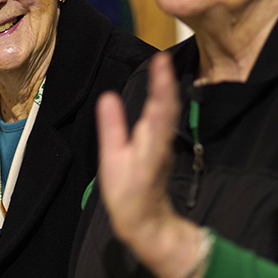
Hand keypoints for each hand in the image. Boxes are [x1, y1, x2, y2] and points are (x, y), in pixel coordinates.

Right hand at [97, 53, 205, 277]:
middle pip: (168, 105)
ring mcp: (165, 144)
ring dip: (167, 88)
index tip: (162, 60)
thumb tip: (107, 96)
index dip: (162, 83)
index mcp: (151, 143)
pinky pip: (167, 119)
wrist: (146, 221)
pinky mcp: (163, 148)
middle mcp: (162, 140)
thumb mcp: (113, 163)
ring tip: (163, 66)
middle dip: (166, 81)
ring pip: (170, 112)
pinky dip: (165, 101)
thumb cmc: (127, 194)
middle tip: (163, 56)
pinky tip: (162, 91)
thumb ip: (112, 129)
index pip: (159, 106)